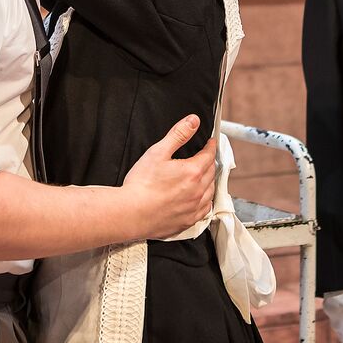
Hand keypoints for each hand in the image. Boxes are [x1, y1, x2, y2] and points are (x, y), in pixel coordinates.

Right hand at [124, 115, 216, 239]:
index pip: (208, 155)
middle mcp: (197, 191)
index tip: (210, 143)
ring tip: (205, 176)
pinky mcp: (187, 221)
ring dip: (210, 181)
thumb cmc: (141, 185)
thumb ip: (178, 134)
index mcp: (192, 172)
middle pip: (211, 172)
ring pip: (210, 191)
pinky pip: (205, 210)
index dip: (210, 147)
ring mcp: (193, 208)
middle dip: (210, 162)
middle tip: (206, 157)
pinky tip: (201, 199)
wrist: (130, 213)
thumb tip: (193, 121)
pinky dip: (206, 201)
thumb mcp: (158, 152)